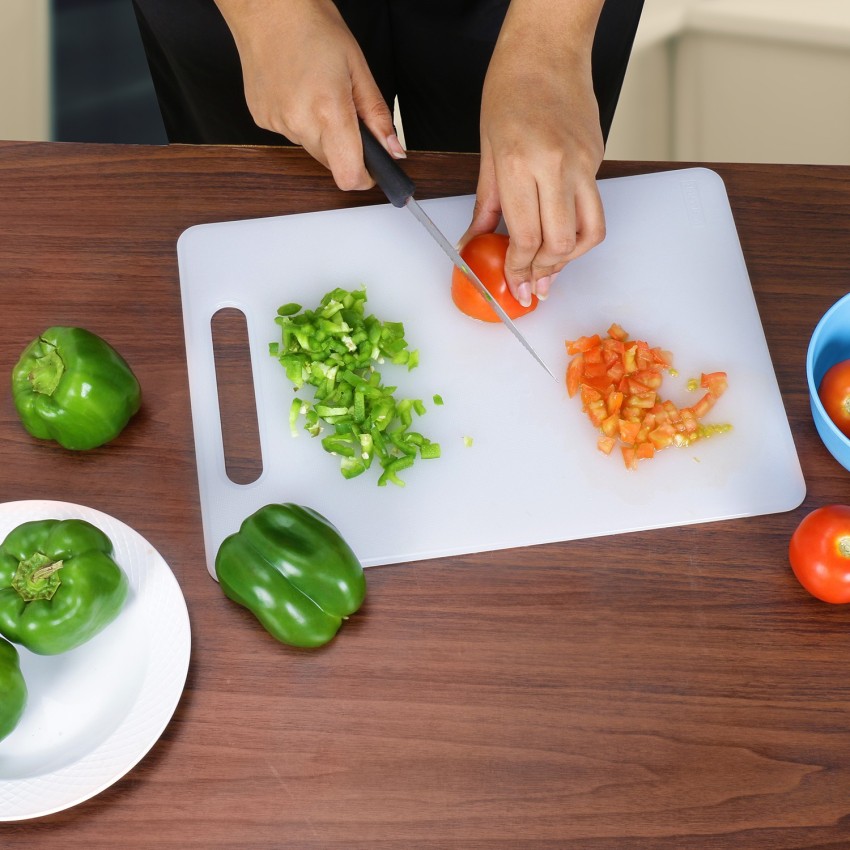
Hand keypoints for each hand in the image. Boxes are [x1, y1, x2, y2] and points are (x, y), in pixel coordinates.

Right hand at [214, 0, 404, 189]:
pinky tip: (298, 91)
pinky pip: (292, 134)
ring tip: (318, 92)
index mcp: (328, 110)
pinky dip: (301, 121)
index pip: (349, 176)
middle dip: (346, 148)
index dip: (365, 177)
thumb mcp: (358, 68)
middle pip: (333, 164)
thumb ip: (377, 116)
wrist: (266, 6)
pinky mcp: (262, 120)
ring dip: (323, 133)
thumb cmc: (312, 26)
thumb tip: (393, 149)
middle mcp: (299, 122)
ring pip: (312, 149)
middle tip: (345, 110)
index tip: (373, 168)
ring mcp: (277, 123)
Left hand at [459, 0, 605, 305]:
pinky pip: (592, 207)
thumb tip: (476, 242)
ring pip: (589, 232)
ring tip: (550, 268)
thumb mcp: (487, 150)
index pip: (526, 237)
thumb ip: (486, 204)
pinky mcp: (598, 159)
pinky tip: (560, 235)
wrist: (547, 49)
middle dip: (545, 272)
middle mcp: (558, 166)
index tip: (515, 286)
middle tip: (533, 287)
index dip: (520, 270)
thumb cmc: (511, 89)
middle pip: (560, 243)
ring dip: (569, 259)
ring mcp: (584, 163)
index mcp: (522, 164)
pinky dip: (578, 231)